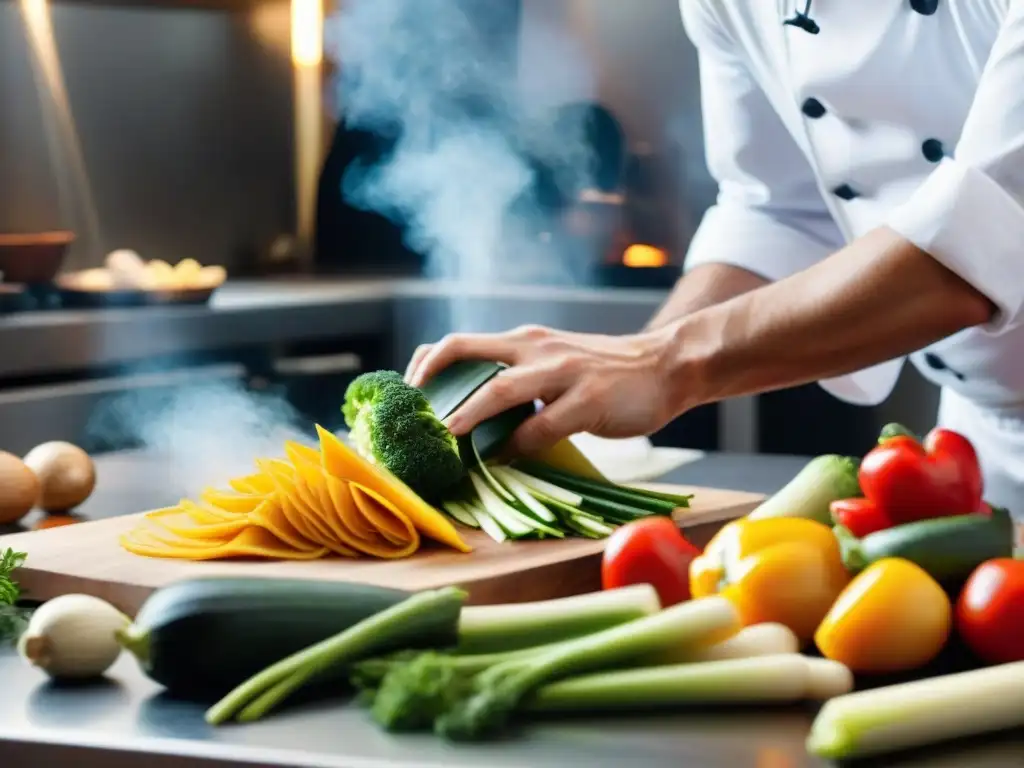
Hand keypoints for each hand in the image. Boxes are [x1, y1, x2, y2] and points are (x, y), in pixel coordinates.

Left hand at [405, 324, 681, 453]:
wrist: (667, 364)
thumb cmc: (606, 372)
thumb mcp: (554, 363)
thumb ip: (519, 380)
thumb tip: (476, 417)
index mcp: (523, 340)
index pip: (459, 343)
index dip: (425, 365)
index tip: (406, 396)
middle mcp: (535, 348)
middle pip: (464, 352)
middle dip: (428, 380)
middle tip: (410, 416)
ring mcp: (562, 372)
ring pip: (499, 389)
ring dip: (465, 415)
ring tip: (442, 439)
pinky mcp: (588, 400)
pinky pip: (542, 427)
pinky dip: (517, 447)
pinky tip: (504, 460)